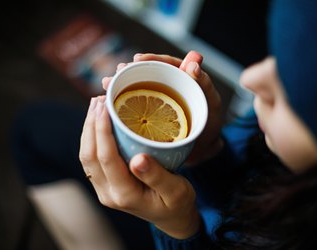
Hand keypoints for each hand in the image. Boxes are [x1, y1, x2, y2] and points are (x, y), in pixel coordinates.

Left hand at [79, 96, 200, 238]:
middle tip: (99, 99)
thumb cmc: (177, 204)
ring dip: (88, 129)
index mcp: (124, 195)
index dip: (102, 130)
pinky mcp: (106, 184)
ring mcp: (104, 190)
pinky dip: (93, 137)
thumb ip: (157, 176)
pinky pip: (92, 158)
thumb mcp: (176, 191)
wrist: (172, 218)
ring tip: (96, 105)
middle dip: (90, 125)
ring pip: (87, 156)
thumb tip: (138, 158)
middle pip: (89, 155)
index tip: (105, 106)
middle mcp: (108, 194)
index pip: (106, 158)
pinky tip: (100, 122)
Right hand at [102, 51, 224, 164]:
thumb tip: (193, 63)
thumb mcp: (210, 102)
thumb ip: (203, 83)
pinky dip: (120, 103)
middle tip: (117, 70)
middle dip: (128, 70)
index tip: (138, 59)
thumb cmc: (209, 124)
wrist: (202, 148)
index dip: (151, 59)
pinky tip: (107, 103)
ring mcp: (155, 100)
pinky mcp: (147, 115)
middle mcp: (165, 85)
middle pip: (145, 73)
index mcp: (182, 77)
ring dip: (119, 84)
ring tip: (106, 84)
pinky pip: (133, 106)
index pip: (166, 63)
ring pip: (135, 88)